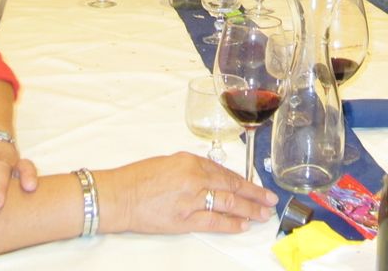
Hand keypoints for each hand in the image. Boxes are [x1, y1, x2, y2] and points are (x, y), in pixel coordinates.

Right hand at [99, 152, 276, 233]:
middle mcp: (194, 177)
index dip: (243, 181)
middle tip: (269, 200)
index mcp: (191, 161)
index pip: (225, 171)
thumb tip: (211, 178)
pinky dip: (230, 224)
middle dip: (254, 194)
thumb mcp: (170, 162)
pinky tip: (243, 225)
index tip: (255, 186)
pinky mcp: (184, 219)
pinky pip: (214, 221)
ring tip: (263, 214)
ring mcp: (191, 199)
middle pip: (232, 186)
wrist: (118, 195)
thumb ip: (193, 169)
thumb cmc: (138, 178)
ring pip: (229, 204)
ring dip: (249, 210)